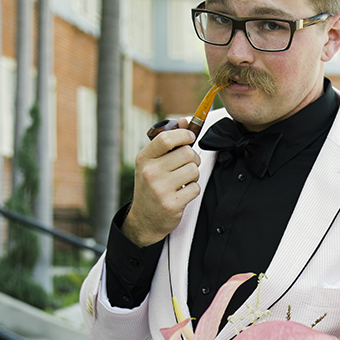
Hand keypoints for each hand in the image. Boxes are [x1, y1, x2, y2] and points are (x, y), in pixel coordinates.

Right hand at [123, 121, 200, 245]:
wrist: (144, 219)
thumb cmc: (151, 186)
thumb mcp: (152, 163)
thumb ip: (167, 142)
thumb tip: (185, 120)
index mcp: (144, 159)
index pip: (166, 138)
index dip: (184, 135)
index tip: (190, 138)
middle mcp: (150, 172)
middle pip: (186, 153)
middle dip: (193, 158)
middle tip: (188, 164)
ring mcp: (160, 189)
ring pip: (194, 170)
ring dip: (194, 175)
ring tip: (183, 180)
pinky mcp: (172, 204)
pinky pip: (195, 188)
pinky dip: (193, 190)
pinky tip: (182, 193)